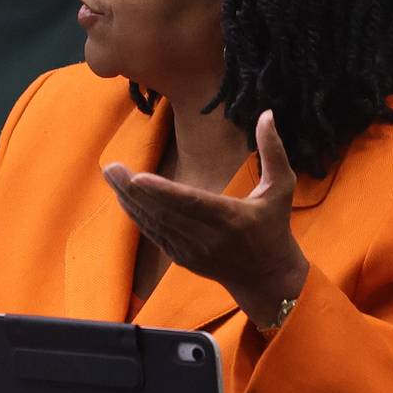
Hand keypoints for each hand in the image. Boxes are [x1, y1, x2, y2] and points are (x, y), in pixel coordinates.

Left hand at [103, 110, 308, 327]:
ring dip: (129, 201)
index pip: (192, 202)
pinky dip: (137, 216)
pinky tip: (123, 198)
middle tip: (111, 167)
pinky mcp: (182, 258)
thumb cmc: (274, 227)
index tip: (137, 177)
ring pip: (154, 224)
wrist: (267, 279)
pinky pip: (154, 235)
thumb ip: (273, 151)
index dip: (163, 191)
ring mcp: (192, 251)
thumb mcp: (281, 188)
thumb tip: (267, 114)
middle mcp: (208, 238)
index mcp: (232, 218)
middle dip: (133, 190)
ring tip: (111, 176)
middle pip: (164, 212)